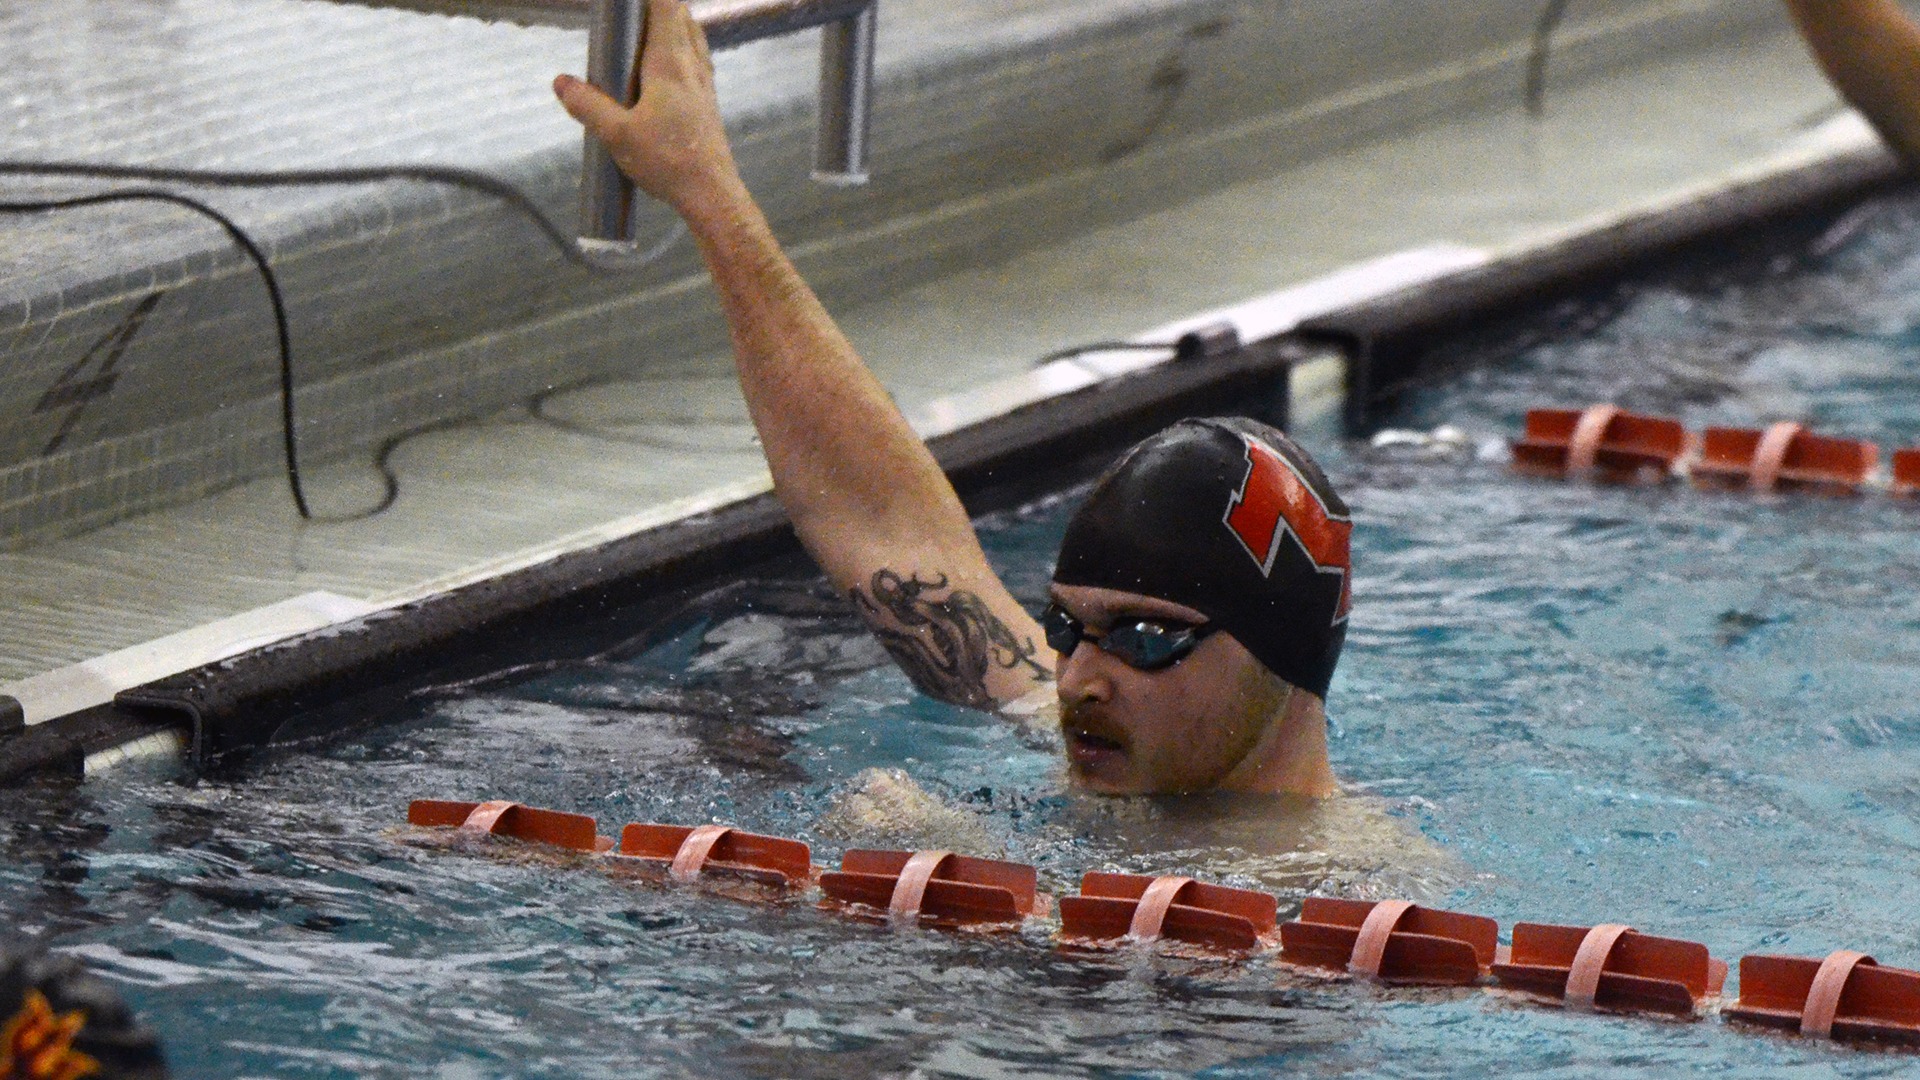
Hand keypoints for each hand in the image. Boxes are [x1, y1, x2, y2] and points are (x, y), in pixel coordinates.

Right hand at [553, 0, 742, 214]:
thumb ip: (588, 106)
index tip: (622, 5)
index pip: (666, 6)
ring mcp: (705, 83)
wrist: (712, 194)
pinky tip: (664, 68)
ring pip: (692, 38)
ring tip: (642, 35)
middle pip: (681, 16)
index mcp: (670, 62)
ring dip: (671, 27)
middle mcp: (693, 65)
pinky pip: (697, 60)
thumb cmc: (668, 161)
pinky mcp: (709, 102)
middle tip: (625, 21)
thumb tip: (561, 82)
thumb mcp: (617, 135)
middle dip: (656, 7)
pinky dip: (681, 50)